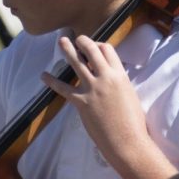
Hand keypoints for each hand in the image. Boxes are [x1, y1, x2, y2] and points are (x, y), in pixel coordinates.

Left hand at [42, 35, 149, 166]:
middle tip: (77, 38)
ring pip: (77, 63)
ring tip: (61, 41)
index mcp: (120, 75)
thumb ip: (119, 83)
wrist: (127, 141)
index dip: (100, 46)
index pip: (108, 51)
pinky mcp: (81, 102)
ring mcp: (92, 89)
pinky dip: (52, 81)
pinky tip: (44, 76)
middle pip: (92, 51)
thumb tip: (112, 80)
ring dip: (68, 50)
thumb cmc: (134, 122)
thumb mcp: (130, 94)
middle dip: (83, 42)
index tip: (95, 47)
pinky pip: (63, 89)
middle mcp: (106, 78)